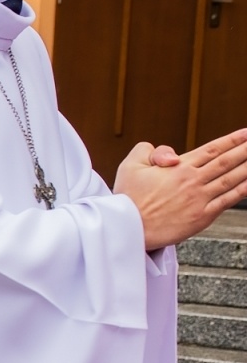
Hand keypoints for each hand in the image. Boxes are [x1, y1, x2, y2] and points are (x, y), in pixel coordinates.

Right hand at [114, 129, 246, 248]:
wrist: (128, 228)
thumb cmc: (128, 198)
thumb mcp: (130, 165)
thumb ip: (148, 150)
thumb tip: (169, 153)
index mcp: (178, 167)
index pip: (212, 149)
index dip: (232, 140)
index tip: (246, 133)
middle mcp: (192, 180)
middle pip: (227, 161)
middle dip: (246, 150)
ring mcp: (200, 198)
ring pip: (232, 179)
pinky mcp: (202, 216)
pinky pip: (228, 200)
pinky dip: (243, 190)